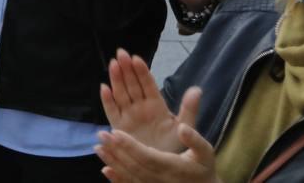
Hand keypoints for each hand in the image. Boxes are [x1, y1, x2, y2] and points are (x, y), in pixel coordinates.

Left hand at [96, 123, 217, 182]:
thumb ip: (194, 139)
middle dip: (116, 150)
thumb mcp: (206, 152)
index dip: (130, 145)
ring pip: (129, 176)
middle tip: (101, 134)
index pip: (146, 156)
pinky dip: (116, 179)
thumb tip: (182, 127)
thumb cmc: (203, 168)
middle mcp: (160, 179)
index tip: (115, 132)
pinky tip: (105, 169)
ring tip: (97, 147)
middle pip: (134, 165)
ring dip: (112, 162)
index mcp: (172, 166)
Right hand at [100, 49, 201, 153]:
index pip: (148, 84)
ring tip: (113, 64)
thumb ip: (190, 108)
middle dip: (126, 68)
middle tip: (121, 53)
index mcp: (156, 104)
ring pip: (120, 93)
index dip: (142, 71)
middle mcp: (140, 106)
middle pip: (132, 84)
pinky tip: (104, 88)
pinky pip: (111, 111)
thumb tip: (197, 89)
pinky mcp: (119, 126)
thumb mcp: (185, 126)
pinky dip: (107, 100)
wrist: (164, 166)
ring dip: (116, 79)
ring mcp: (129, 115)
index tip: (137, 58)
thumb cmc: (175, 145)